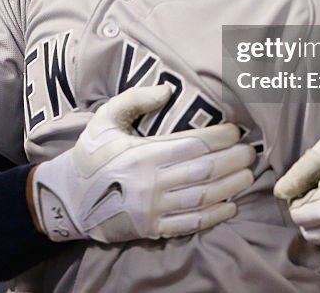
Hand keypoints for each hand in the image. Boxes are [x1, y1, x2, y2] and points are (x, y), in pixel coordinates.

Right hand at [31, 85, 255, 242]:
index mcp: (141, 155)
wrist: (68, 199)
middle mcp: (150, 183)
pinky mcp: (152, 228)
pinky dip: (215, 215)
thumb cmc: (91, 155)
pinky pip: (191, 223)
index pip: (193, 145)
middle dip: (233, 160)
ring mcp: (152, 209)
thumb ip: (134, 100)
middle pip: (204, 171)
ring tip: (247, 174)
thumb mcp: (105, 119)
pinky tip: (231, 205)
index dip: (219, 137)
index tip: (236, 130)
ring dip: (230, 186)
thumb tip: (167, 90)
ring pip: (202, 197)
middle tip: (251, 152)